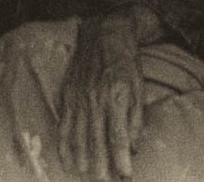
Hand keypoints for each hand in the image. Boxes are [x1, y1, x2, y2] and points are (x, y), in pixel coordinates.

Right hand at [58, 11, 144, 180]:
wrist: (104, 36)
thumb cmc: (126, 63)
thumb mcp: (138, 88)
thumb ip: (136, 119)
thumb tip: (133, 148)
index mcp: (117, 97)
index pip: (118, 136)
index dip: (121, 159)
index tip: (126, 176)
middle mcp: (96, 100)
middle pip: (96, 142)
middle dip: (101, 167)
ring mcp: (79, 99)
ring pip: (78, 137)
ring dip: (82, 161)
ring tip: (87, 177)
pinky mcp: (68, 97)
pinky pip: (64, 127)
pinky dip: (65, 146)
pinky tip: (67, 161)